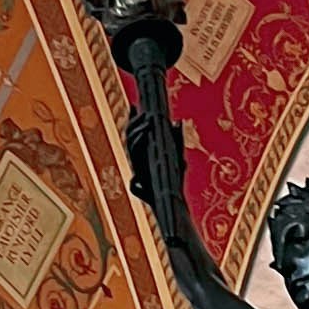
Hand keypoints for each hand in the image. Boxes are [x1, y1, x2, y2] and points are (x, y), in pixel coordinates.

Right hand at [125, 93, 185, 223]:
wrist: (172, 203)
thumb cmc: (174, 181)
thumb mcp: (179, 157)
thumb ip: (177, 140)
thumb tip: (178, 121)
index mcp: (143, 154)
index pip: (134, 133)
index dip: (132, 120)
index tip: (134, 105)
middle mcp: (137, 161)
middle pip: (129, 139)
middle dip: (136, 124)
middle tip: (147, 115)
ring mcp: (137, 170)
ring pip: (131, 148)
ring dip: (138, 134)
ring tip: (147, 123)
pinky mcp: (139, 179)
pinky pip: (135, 163)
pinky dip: (138, 148)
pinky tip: (145, 138)